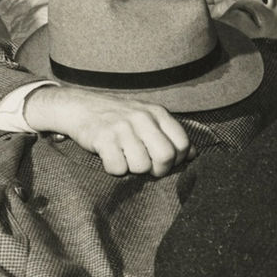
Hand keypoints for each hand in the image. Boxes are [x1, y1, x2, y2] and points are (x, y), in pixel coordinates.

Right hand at [23, 84, 192, 176]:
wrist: (82, 106)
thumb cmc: (119, 117)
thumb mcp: (148, 118)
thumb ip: (170, 135)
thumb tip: (194, 155)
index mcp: (157, 113)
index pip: (182, 144)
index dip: (177, 160)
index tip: (163, 161)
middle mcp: (142, 118)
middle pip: (165, 157)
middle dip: (158, 170)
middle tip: (147, 168)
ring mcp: (122, 128)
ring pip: (141, 166)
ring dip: (133, 169)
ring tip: (125, 157)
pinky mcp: (103, 138)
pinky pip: (118, 168)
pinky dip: (114, 168)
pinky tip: (110, 157)